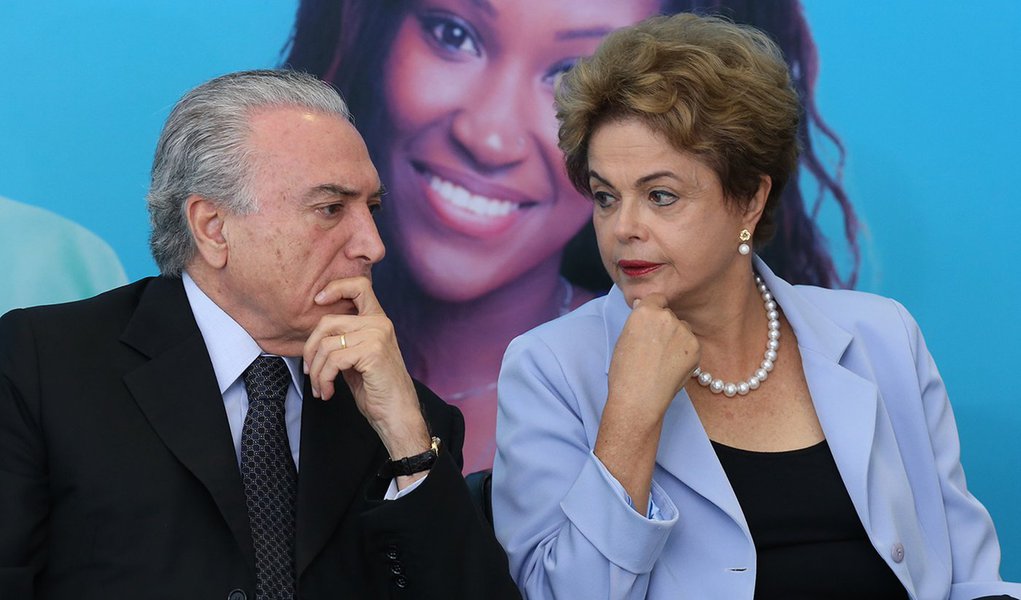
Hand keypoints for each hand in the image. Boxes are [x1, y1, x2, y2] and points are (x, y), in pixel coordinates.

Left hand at [303, 276, 430, 464]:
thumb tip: (315, 336)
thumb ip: (344, 339)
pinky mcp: (372, 352)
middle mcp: (380, 323)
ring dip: (316, 371)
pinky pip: (333, 360)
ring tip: (320, 387)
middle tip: (309, 370)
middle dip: (310, 349)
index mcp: (378, 321)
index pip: (359, 286)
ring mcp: (377, 336)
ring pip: (327, 344)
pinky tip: (328, 392)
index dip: (335, 287)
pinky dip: (323, 379)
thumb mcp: (357, 358)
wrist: (398, 415)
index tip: (318, 300)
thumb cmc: (377, 390)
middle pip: (328, 321)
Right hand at [607, 293, 699, 419]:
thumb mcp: (624, 337)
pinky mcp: (696, 348)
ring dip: (677, 338)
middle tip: (654, 347)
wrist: (638, 397)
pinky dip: (685, 353)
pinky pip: (691, 345)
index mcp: (645, 311)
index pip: (657, 298)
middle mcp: (666, 316)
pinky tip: (671, 366)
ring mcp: (683, 332)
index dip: (655, 309)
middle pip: (670, 315)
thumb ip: (638, 320)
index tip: (652, 321)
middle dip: (665, 326)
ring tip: (663, 360)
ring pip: (683, 329)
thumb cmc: (625, 371)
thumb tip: (644, 306)